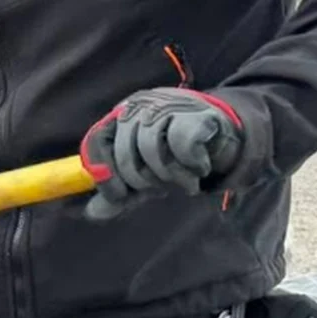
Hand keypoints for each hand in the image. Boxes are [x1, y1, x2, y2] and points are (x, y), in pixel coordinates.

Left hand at [81, 88, 244, 219]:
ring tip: (182, 181)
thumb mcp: (142, 175)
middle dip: (141, 181)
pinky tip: (199, 168)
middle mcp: (139, 105)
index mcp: (118, 117)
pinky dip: (191, 165)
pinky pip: (182, 146)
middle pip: (124, 152)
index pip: (96, 141)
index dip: (105, 174)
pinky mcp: (195, 113)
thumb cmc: (173, 156)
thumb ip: (118, 193)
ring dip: (168, 176)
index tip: (119, 196)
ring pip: (151, 150)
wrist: (222, 139)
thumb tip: (94, 212)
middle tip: (159, 189)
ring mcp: (167, 105)